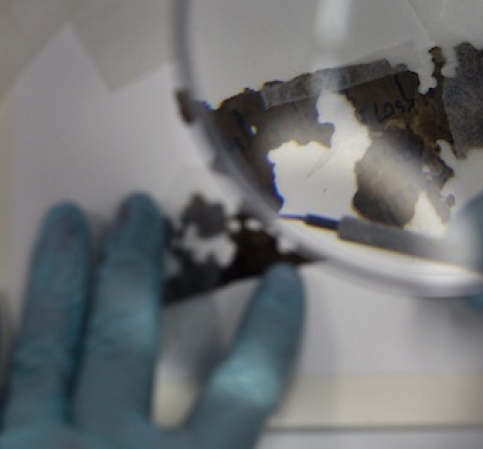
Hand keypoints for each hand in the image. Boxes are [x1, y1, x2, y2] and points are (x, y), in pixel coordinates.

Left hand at [0, 194, 303, 448]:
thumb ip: (224, 444)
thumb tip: (236, 424)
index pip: (243, 391)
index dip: (267, 334)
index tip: (282, 281)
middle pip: (128, 344)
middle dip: (133, 270)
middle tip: (137, 208)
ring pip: (50, 354)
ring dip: (59, 280)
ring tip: (63, 219)